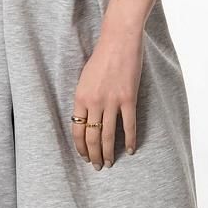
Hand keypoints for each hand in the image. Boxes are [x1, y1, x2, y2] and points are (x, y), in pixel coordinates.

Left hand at [71, 21, 142, 167]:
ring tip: (109, 163)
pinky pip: (129, 126)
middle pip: (92, 137)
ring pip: (109, 135)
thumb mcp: (84, 79)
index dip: (81, 147)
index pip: (77, 131)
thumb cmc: (101, 58)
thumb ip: (84, 99)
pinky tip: (130, 150)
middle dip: (93, 155)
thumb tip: (86, 119)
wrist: (118, 41)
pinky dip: (130, 140)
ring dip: (108, 153)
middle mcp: (94, 102)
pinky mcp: (128, 99)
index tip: (84, 156)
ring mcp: (112, 101)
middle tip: (96, 166)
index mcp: (80, 98)